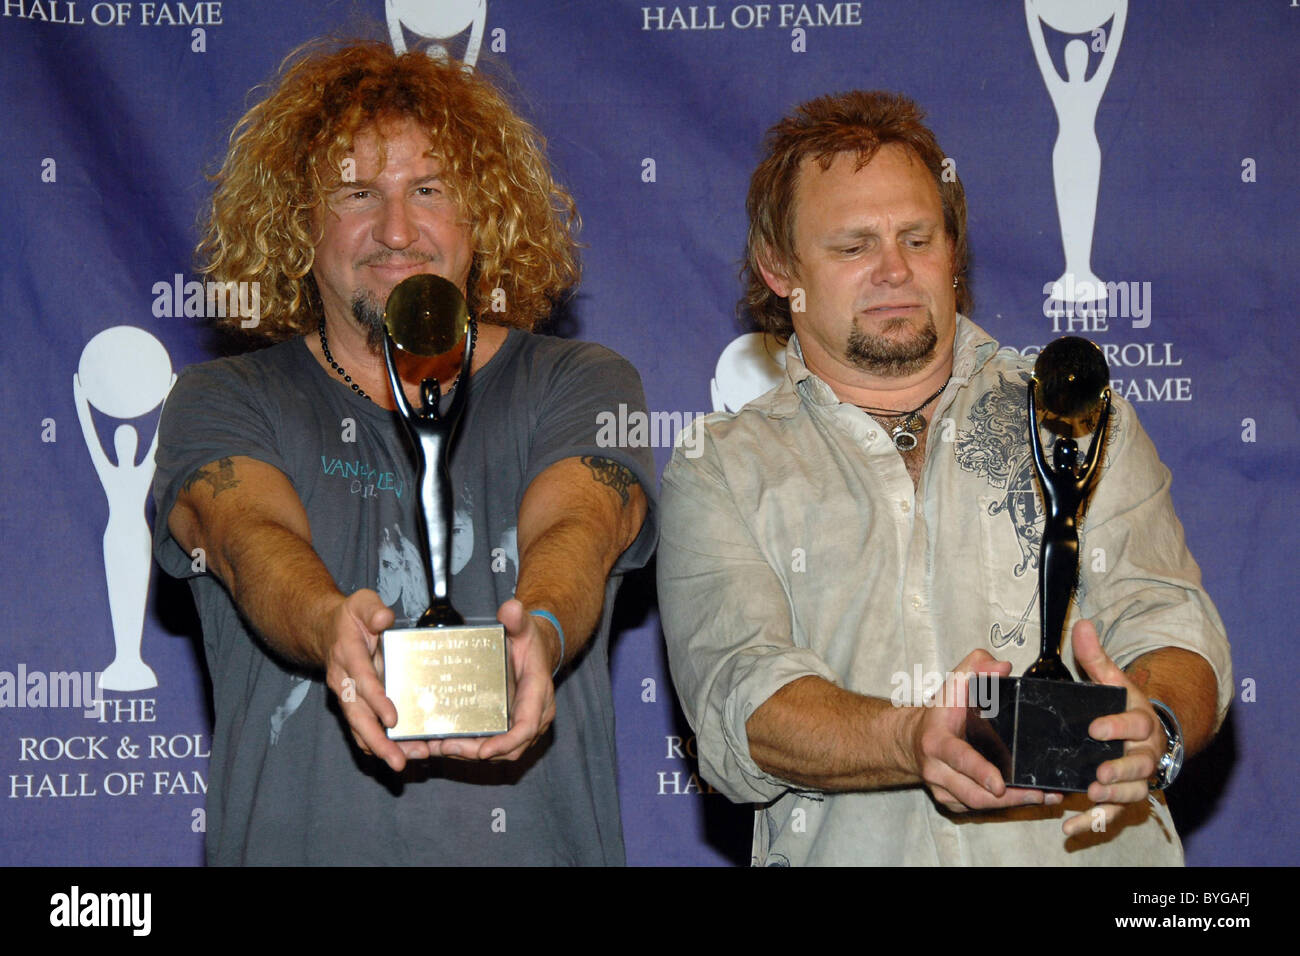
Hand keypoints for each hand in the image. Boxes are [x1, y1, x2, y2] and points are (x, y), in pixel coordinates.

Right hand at [321, 588, 427, 772]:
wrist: (326, 630)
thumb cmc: (351, 617)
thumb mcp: (362, 603)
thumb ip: (373, 610)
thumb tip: (384, 619)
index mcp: (348, 656)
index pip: (363, 681)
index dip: (377, 700)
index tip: (393, 719)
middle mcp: (344, 681)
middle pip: (357, 716)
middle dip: (377, 741)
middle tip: (398, 761)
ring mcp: (347, 697)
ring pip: (359, 729)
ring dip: (380, 749)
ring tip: (404, 763)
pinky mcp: (354, 705)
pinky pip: (363, 730)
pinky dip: (378, 746)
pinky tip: (400, 756)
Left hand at [427, 599, 557, 761]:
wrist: (537, 652)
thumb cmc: (529, 642)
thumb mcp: (524, 628)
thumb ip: (517, 619)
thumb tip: (510, 608)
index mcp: (538, 696)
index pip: (526, 727)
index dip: (505, 742)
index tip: (483, 750)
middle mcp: (534, 717)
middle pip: (509, 748)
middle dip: (477, 752)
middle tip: (446, 746)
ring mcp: (522, 726)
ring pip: (499, 753)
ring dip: (469, 754)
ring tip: (440, 747)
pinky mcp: (509, 729)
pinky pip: (493, 746)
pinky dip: (470, 750)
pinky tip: (445, 744)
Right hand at [911, 649, 1062, 812]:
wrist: (912, 739)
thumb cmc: (939, 712)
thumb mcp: (953, 682)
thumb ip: (976, 665)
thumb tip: (1003, 667)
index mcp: (936, 742)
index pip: (959, 759)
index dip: (979, 773)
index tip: (999, 785)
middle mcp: (936, 770)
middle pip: (973, 793)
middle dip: (1008, 798)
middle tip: (1039, 794)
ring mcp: (943, 790)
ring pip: (977, 805)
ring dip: (1012, 805)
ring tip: (1043, 797)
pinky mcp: (951, 802)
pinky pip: (978, 809)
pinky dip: (1003, 807)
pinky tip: (1028, 799)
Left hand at [1062, 619, 1165, 836]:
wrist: (1147, 735)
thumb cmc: (1124, 707)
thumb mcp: (1112, 681)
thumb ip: (1096, 658)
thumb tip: (1081, 624)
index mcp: (1141, 721)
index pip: (1137, 724)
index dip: (1119, 727)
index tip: (1096, 728)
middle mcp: (1144, 752)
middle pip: (1140, 764)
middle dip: (1121, 770)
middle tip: (1098, 772)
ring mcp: (1137, 778)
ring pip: (1134, 792)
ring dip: (1115, 797)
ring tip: (1091, 794)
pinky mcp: (1122, 798)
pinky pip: (1112, 815)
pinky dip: (1093, 823)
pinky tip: (1070, 829)